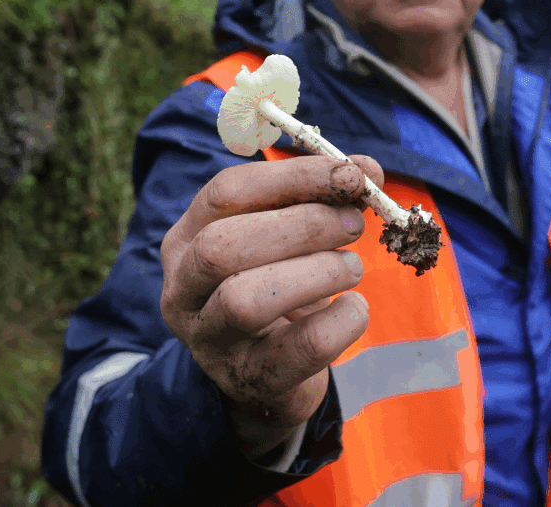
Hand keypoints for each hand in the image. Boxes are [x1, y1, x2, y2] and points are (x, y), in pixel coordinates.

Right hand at [160, 155, 382, 458]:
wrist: (270, 371)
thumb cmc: (279, 285)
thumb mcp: (290, 237)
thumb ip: (324, 199)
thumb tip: (368, 171)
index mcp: (187, 238)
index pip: (225, 192)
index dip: (292, 177)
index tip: (349, 174)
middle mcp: (182, 289)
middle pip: (223, 246)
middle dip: (302, 226)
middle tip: (353, 224)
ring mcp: (208, 340)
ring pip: (245, 300)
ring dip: (317, 273)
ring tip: (352, 267)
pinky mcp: (250, 380)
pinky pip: (298, 349)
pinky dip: (340, 322)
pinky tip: (354, 309)